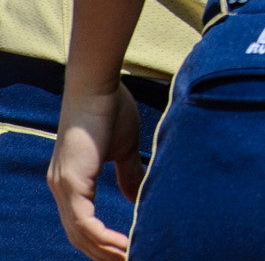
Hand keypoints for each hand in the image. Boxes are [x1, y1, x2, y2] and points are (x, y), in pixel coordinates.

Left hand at [51, 80, 144, 259]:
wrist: (98, 86)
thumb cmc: (111, 109)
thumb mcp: (124, 149)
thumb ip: (129, 175)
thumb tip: (138, 196)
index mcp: (71, 181)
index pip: (82, 224)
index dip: (102, 242)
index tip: (127, 251)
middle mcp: (61, 188)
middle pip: (78, 236)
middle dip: (103, 254)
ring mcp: (63, 186)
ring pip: (80, 234)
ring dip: (105, 250)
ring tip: (131, 257)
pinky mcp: (71, 182)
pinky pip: (84, 221)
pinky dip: (102, 237)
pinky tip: (122, 244)